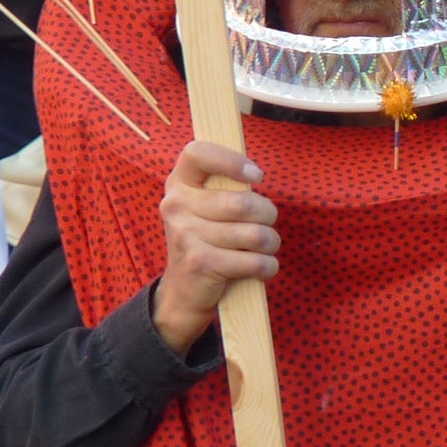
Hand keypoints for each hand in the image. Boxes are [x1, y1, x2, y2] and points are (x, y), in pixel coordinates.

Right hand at [151, 141, 280, 356]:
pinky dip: (268, 266)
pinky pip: (255, 260)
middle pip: (243, 202)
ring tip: (264, 248)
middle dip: (268, 215)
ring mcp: (185, 235)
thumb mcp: (204, 209)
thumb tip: (255, 176)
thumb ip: (225, 189)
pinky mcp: (200, 263)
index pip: (198, 153)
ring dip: (271, 243)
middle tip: (266, 224)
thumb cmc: (205, 242)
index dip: (232, 160)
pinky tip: (262, 268)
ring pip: (255, 234)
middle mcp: (176, 206)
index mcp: (178, 185)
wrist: (183, 293)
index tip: (257, 176)